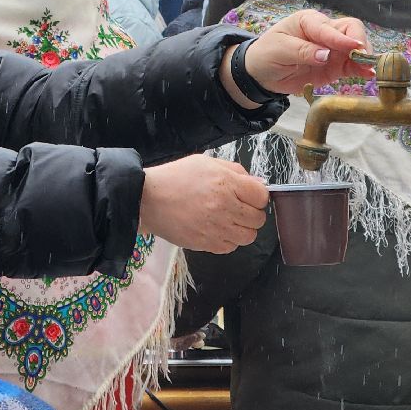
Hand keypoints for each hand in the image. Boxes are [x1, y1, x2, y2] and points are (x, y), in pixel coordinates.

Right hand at [139, 155, 267, 253]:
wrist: (148, 200)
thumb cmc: (175, 178)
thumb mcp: (206, 163)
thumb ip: (235, 171)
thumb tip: (259, 184)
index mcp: (226, 184)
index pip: (262, 196)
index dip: (258, 195)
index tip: (248, 195)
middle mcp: (226, 208)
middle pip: (259, 219)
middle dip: (252, 212)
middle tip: (238, 207)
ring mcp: (217, 229)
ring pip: (248, 236)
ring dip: (242, 228)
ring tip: (228, 220)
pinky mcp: (207, 244)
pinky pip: (231, 247)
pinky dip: (228, 240)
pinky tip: (216, 229)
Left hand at [234, 10, 372, 98]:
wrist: (262, 74)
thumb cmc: (267, 54)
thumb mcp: (280, 50)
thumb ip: (303, 51)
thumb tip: (327, 55)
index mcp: (309, 21)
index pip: (330, 27)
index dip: (342, 38)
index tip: (355, 48)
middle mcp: (325, 31)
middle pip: (351, 31)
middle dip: (360, 43)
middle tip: (364, 58)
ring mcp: (332, 49)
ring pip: (356, 47)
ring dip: (365, 57)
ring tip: (370, 69)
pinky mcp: (336, 65)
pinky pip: (353, 65)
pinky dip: (362, 69)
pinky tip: (369, 75)